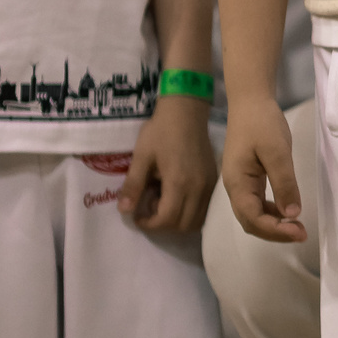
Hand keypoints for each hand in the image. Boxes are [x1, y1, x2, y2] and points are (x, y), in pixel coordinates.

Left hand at [122, 94, 219, 232]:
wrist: (186, 112)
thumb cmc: (160, 132)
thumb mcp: (141, 157)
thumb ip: (133, 185)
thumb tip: (123, 210)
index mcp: (179, 182)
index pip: (167, 219)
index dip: (149, 224)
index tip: (136, 216)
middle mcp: (199, 188)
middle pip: (184, 225)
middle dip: (163, 225)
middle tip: (149, 209)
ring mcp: (209, 185)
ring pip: (197, 220)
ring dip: (178, 221)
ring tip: (163, 203)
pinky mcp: (213, 180)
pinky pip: (204, 207)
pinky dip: (190, 211)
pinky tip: (177, 195)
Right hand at [222, 104, 305, 243]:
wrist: (250, 103)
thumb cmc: (262, 124)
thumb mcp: (277, 151)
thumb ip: (284, 183)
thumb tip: (292, 214)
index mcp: (237, 183)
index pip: (252, 218)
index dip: (274, 230)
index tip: (298, 232)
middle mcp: (235, 188)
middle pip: (251, 222)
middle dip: (275, 232)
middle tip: (301, 234)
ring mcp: (241, 184)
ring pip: (253, 215)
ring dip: (274, 224)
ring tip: (298, 227)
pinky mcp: (248, 179)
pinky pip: (257, 203)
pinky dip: (272, 212)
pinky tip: (288, 211)